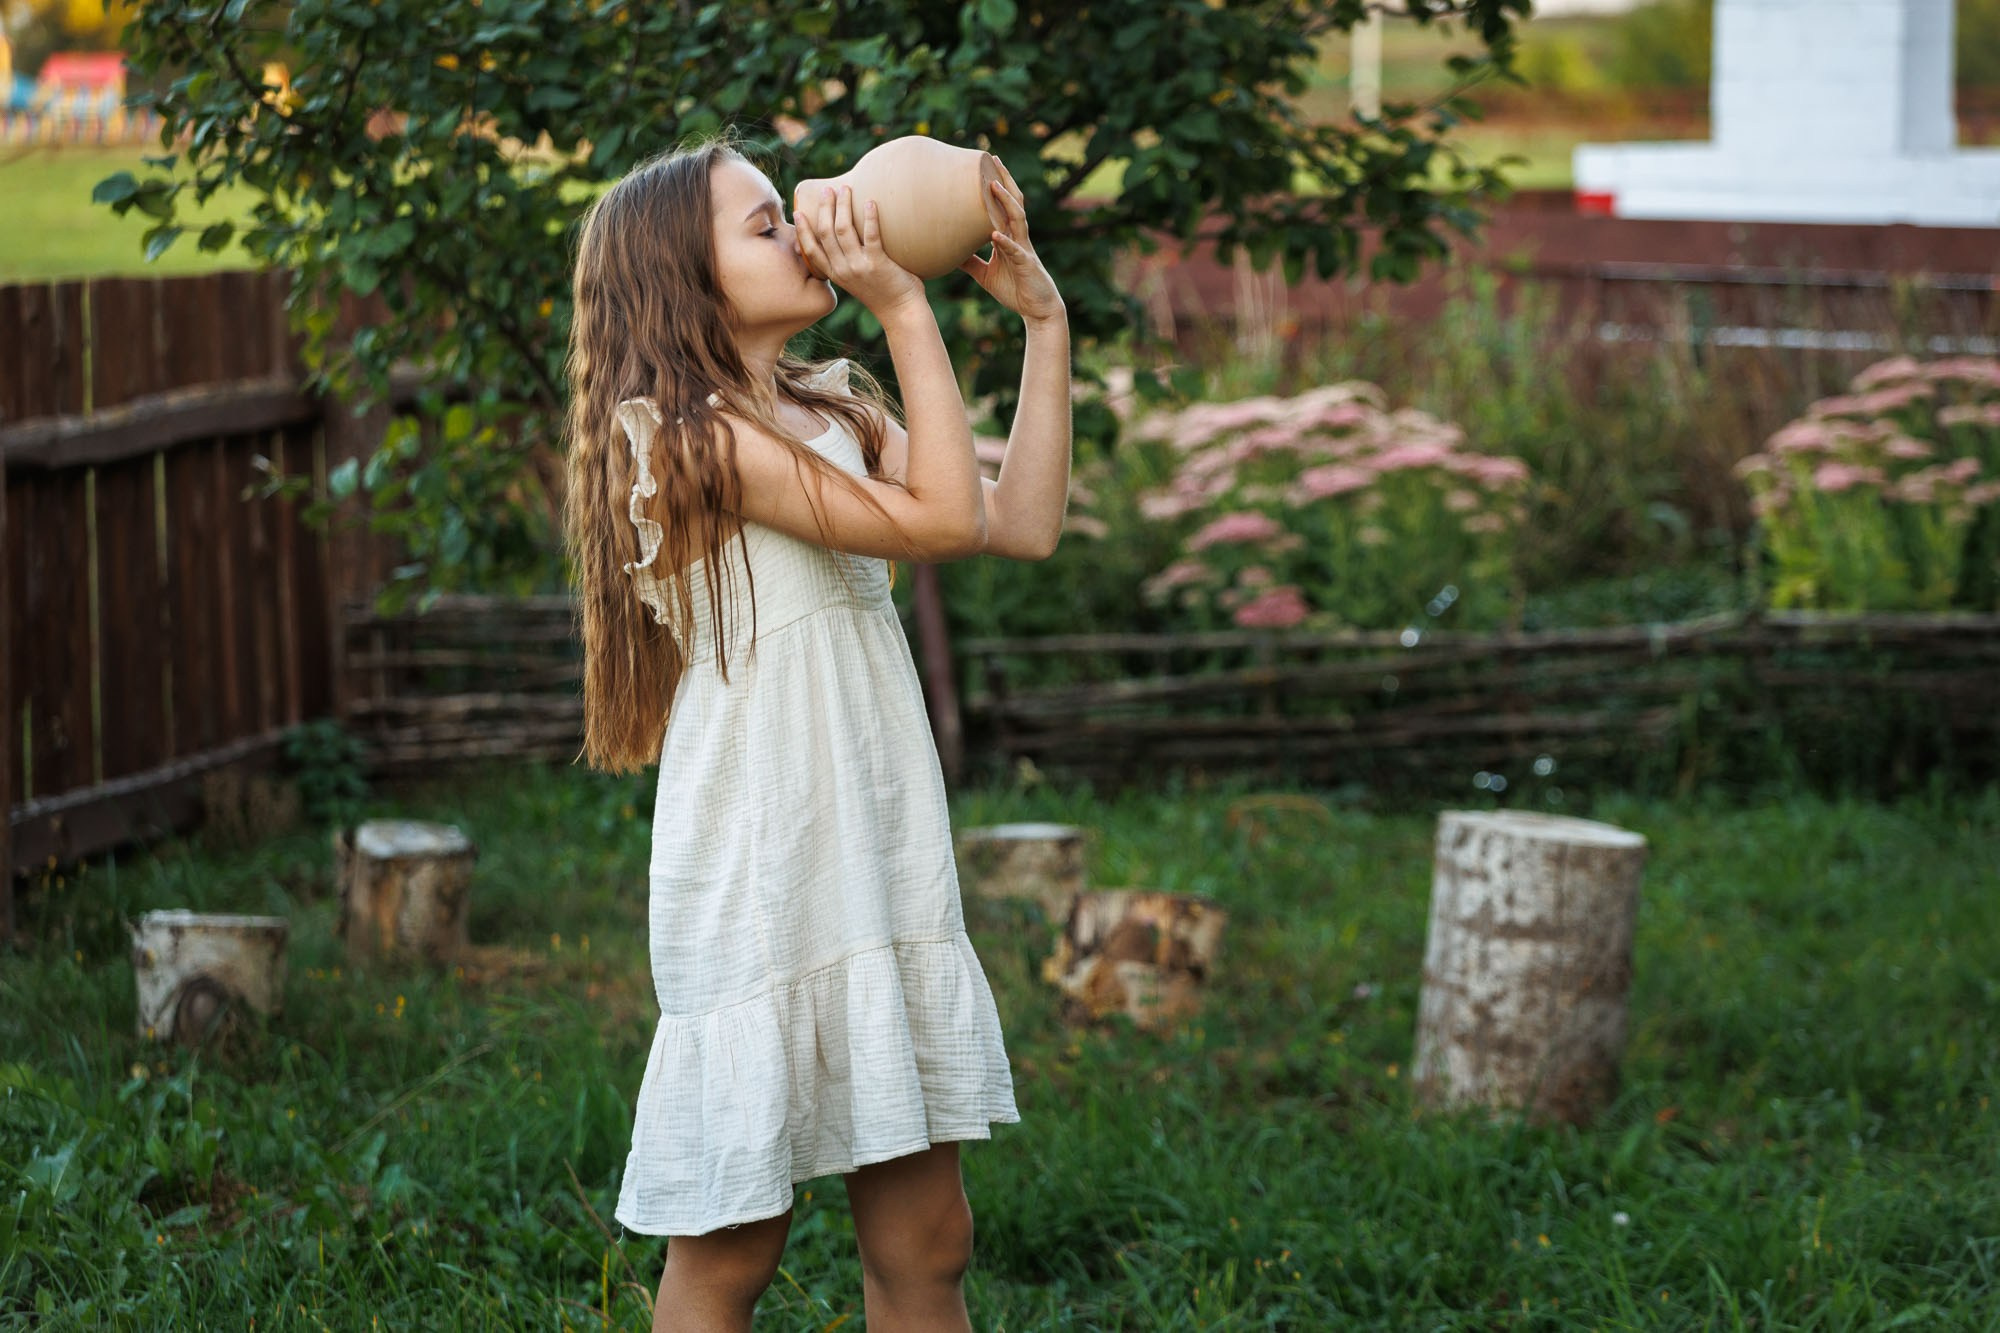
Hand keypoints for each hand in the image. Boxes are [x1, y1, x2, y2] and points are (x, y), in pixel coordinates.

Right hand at [794, 184, 924, 320]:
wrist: (901, 312)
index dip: (803, 230)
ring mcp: (859, 267)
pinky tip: (870, 202)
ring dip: (843, 205)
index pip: (811, 250)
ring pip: (843, 230)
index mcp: (835, 274)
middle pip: (826, 232)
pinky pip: (871, 235)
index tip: (798, 212)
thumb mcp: (856, 280)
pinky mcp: (877, 264)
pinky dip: (869, 217)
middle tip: (828, 190)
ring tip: (846, 189)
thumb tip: (847, 235)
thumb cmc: (883, 292)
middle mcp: (843, 270)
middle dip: (825, 208)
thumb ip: (848, 262)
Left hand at [958, 159, 1063, 324]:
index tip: (983, 166)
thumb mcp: (985, 274)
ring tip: (993, 184)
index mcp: (1009, 236)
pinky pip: (1015, 251)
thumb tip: (949, 254)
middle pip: (1013, 201)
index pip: (1002, 205)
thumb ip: (970, 262)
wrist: (1037, 309)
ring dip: (1005, 201)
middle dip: (1004, 179)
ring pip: (1017, 218)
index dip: (995, 185)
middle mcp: (1018, 237)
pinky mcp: (1026, 265)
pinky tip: (995, 234)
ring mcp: (1024, 249)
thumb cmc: (1014, 289)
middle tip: (993, 159)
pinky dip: (1005, 242)